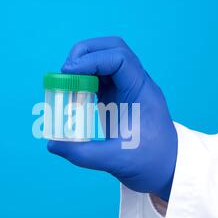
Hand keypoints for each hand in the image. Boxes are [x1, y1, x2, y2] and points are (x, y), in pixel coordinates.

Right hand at [47, 37, 177, 200]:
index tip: (68, 73)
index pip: (119, 58)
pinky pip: (101, 78)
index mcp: (142, 92)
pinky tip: (73, 92)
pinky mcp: (118, 98)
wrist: (166, 168)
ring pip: (106, 60)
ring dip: (84, 64)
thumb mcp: (116, 160)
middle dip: (86, 53)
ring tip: (66, 80)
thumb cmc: (149, 162)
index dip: (91, 59)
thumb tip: (52, 144)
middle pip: (114, 49)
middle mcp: (136, 84)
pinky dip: (85, 78)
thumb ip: (82, 153)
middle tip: (65, 71)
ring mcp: (127, 89)